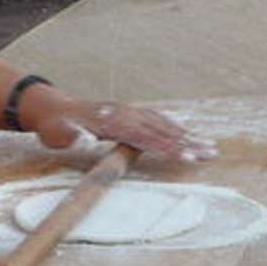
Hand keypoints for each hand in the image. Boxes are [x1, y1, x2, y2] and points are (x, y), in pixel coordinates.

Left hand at [23, 90, 215, 162]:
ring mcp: (131, 112)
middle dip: (189, 142)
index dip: (169, 147)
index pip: (147, 137)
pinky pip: (159, 120)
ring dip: (188, 136)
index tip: (187, 156)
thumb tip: (84, 139)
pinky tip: (188, 134)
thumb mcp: (58, 134)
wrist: (54, 109)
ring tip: (210, 147)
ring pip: (165, 124)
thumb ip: (72, 137)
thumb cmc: (56, 127)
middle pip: (163, 130)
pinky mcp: (131, 114)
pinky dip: (176, 128)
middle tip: (212, 153)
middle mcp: (127, 114)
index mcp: (114, 122)